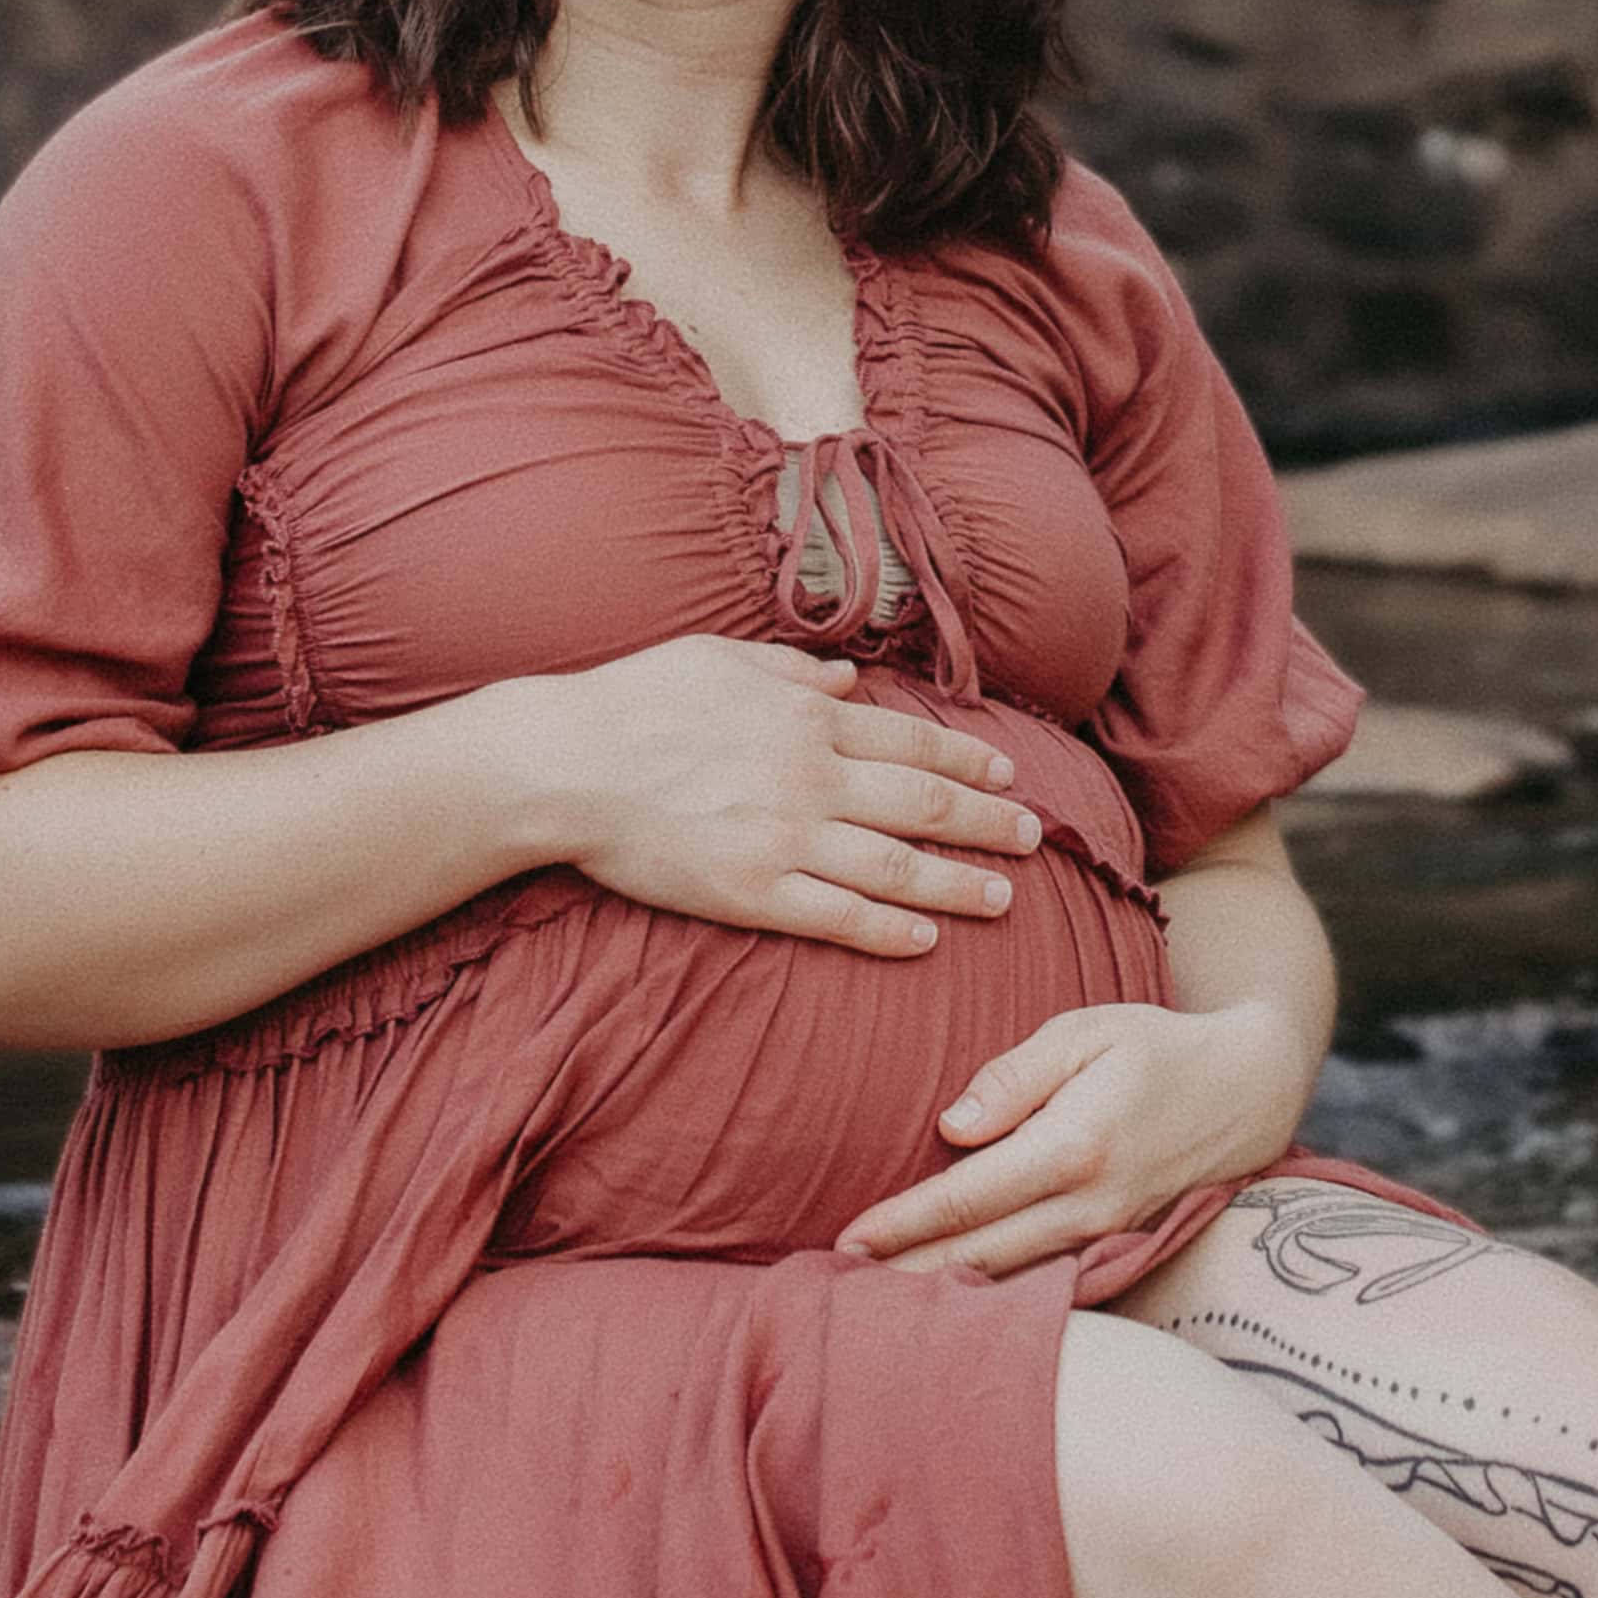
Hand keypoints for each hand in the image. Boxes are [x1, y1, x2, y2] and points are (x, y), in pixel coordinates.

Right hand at [505, 637, 1041, 957]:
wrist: (564, 762)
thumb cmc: (633, 701)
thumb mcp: (719, 658)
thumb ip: (791, 669)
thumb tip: (847, 677)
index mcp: (805, 716)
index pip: (911, 738)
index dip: (968, 756)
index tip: (1008, 771)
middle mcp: (810, 776)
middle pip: (924, 802)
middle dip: (987, 820)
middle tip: (1034, 837)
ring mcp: (785, 838)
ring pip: (897, 865)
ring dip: (960, 883)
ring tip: (1005, 898)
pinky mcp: (751, 892)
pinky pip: (838, 916)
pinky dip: (889, 930)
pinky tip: (927, 939)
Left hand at [836, 997, 1319, 1282]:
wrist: (1248, 1091)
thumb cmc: (1155, 1046)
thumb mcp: (1085, 1032)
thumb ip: (1015, 1077)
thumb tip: (950, 1129)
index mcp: (1073, 1146)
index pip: (966, 1196)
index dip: (901, 1223)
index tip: (845, 1239)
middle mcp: (1089, 1204)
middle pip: (977, 1255)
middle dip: (903, 1276)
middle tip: (830, 1288)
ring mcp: (1106, 1235)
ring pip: (1008, 1278)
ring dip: (942, 1294)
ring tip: (872, 1302)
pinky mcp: (1115, 1247)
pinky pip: (1042, 1279)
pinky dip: (991, 1292)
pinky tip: (949, 1299)